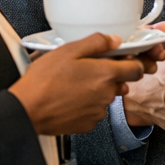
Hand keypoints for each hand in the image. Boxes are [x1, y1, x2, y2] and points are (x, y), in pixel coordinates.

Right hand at [13, 33, 153, 135]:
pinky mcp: (88, 124)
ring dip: (97, 92)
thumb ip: (96, 42)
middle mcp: (107, 94)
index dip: (132, 64)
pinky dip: (87, 106)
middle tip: (88, 72)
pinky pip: (94, 112)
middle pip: (121, 84)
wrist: (27, 110)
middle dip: (110, 77)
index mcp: (106, 74)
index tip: (123, 61)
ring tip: (74, 86)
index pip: (137, 69)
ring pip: (106, 98)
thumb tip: (115, 40)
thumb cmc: (44, 80)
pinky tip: (70, 100)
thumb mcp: (68, 50)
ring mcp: (98, 111)